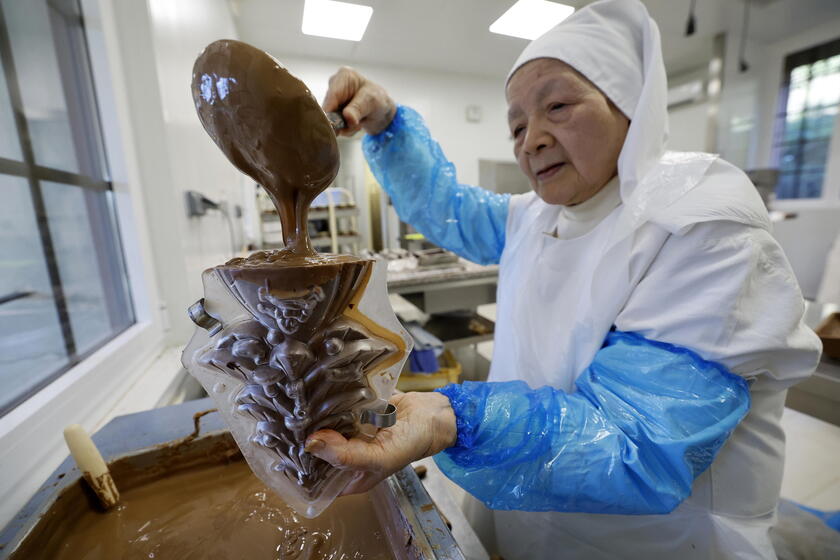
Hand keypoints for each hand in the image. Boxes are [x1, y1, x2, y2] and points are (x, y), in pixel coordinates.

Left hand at [305, 391, 456, 494]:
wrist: (432, 414)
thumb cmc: (411, 443)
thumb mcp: (379, 458)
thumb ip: (345, 456)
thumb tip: (311, 443)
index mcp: (351, 478)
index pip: (316, 480)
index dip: (300, 469)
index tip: (286, 452)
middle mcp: (347, 456)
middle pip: (316, 451)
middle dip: (305, 439)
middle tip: (291, 424)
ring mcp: (349, 433)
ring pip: (322, 427)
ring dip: (313, 417)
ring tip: (300, 408)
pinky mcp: (353, 412)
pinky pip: (334, 408)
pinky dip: (328, 402)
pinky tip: (318, 395)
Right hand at [322, 67, 395, 135]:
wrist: (381, 111)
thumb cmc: (378, 100)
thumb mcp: (371, 102)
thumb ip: (358, 108)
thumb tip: (347, 117)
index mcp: (344, 76)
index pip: (332, 96)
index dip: (330, 113)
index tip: (335, 127)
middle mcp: (334, 84)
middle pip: (328, 108)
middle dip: (341, 121)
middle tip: (356, 124)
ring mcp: (332, 98)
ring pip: (330, 118)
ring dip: (345, 126)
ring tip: (359, 123)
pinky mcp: (332, 109)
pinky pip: (334, 123)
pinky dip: (345, 128)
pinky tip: (354, 124)